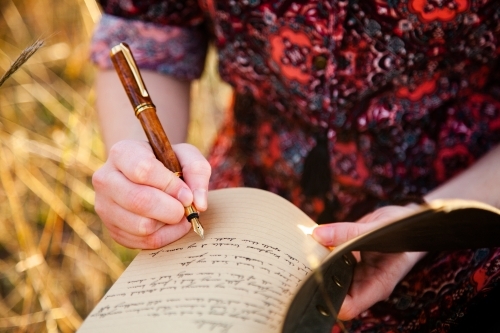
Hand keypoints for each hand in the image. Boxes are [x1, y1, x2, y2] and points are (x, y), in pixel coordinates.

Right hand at [93, 140, 210, 248]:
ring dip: (168, 224)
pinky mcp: (112, 230)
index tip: (187, 194)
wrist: (145, 174)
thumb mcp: (185, 155)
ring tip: (177, 214)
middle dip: (171, 209)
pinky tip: (170, 224)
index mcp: (122, 152)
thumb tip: (199, 204)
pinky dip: (164, 236)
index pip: (144, 170)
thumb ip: (197, 171)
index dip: (170, 185)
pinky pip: (142, 242)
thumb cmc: (167, 162)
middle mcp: (105, 179)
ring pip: (141, 226)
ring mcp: (104, 206)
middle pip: (139, 201)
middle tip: (185, 209)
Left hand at [312, 205, 426, 319]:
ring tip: (305, 250)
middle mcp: (364, 282)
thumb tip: (318, 234)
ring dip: (316, 265)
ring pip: (328, 276)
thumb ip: (349, 232)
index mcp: (377, 284)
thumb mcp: (378, 228)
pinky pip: (329, 261)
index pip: (349, 306)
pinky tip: (312, 241)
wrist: (405, 222)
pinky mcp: (347, 260)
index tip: (313, 279)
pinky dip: (319, 252)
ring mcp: (355, 272)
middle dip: (318, 280)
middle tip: (303, 262)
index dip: (330, 297)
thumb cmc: (401, 228)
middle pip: (334, 293)